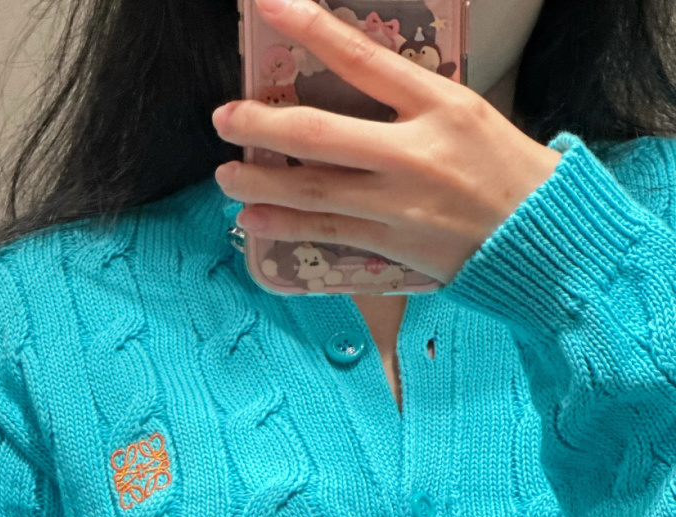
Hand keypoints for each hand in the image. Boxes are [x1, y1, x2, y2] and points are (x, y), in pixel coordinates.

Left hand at [211, 0, 561, 282]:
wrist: (541, 233)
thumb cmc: (503, 168)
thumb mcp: (465, 111)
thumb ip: (408, 101)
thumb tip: (348, 87)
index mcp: (439, 103)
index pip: (360, 57)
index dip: (309, 27)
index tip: (267, 5)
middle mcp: (414, 151)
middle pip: (319, 132)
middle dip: (261, 123)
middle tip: (224, 116)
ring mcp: (399, 202)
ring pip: (312, 190)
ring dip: (259, 181)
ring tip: (226, 174)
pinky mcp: (393, 243)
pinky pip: (326, 232)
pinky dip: (284, 224)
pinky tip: (254, 217)